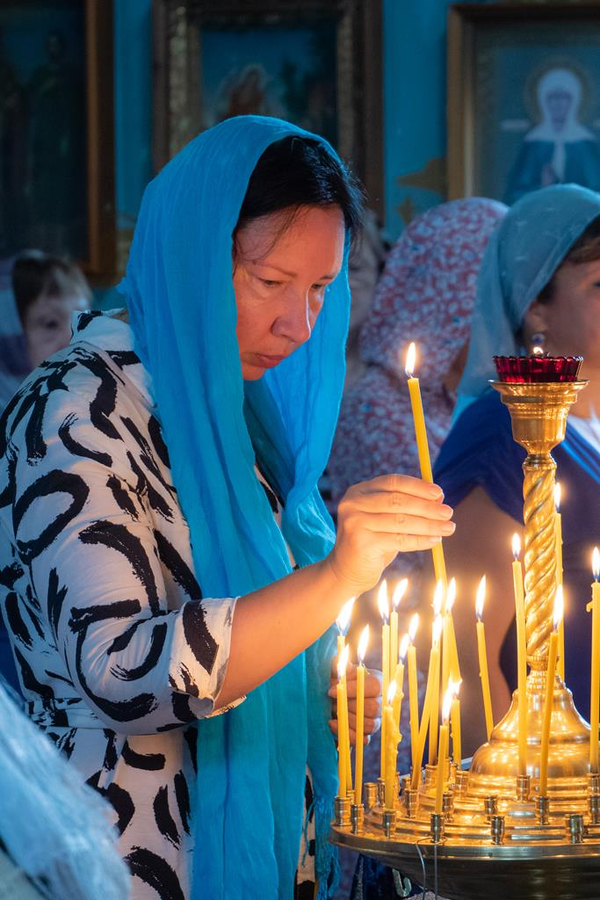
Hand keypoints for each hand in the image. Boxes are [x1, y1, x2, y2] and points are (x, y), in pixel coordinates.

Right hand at [326, 474, 453, 593]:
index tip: (439, 493)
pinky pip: (399, 540)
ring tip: (449, 528)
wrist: (347, 571)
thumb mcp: (389, 520)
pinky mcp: (361, 542)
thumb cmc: (372, 543)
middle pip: (398, 500)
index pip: (393, 482)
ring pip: (401, 521)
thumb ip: (409, 507)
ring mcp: (355, 522)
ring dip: (429, 524)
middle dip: (427, 507)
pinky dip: (421, 540)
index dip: (418, 486)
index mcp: (359, 492)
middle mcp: (353, 503)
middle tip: (449, 512)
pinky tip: (435, 541)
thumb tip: (439, 499)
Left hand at [328, 662, 381, 745]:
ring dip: (348, 719)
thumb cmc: (335, 682)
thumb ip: (338, 665)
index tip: (331, 691)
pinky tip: (333, 723)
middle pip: (374, 707)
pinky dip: (347, 734)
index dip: (352, 689)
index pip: (374, 686)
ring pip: (370, 725)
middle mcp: (380, 701)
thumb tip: (341, 666)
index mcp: (376, 681)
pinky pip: (363, 740)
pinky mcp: (367, 735)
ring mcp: (376, 720)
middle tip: (333, 702)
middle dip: (349, 706)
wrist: (329, 699)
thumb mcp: (336, 670)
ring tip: (334, 712)